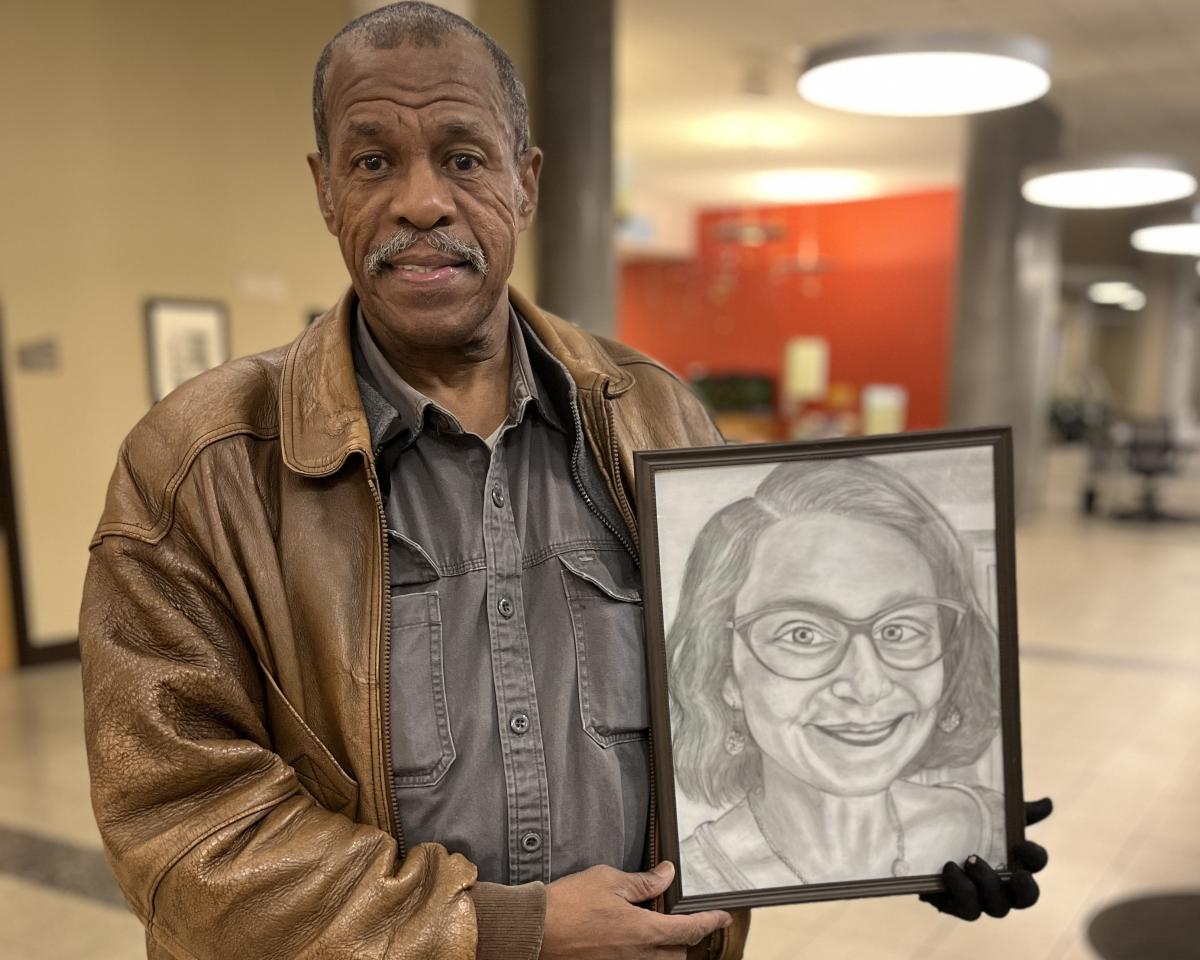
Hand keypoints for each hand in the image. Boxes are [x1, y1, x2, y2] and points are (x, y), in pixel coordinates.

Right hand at [540, 861, 731, 958]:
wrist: (534, 932)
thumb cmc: (568, 905)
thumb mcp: (607, 881)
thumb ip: (642, 882)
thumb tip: (667, 875)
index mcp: (644, 932)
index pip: (690, 930)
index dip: (710, 922)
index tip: (724, 916)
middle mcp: (639, 957)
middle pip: (678, 954)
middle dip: (684, 938)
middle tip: (679, 918)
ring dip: (665, 949)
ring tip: (654, 929)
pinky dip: (644, 955)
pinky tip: (631, 939)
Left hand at [920, 797, 1051, 920]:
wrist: (926, 835)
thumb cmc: (966, 826)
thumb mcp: (989, 811)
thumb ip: (1016, 809)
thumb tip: (1047, 803)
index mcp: (1017, 860)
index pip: (1036, 863)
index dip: (1034, 856)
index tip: (1021, 845)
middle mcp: (1005, 886)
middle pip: (1026, 898)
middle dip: (1023, 888)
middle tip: (1015, 873)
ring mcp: (982, 899)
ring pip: (997, 908)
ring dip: (987, 885)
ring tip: (971, 860)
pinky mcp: (956, 904)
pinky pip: (965, 908)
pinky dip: (960, 889)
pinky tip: (949, 869)